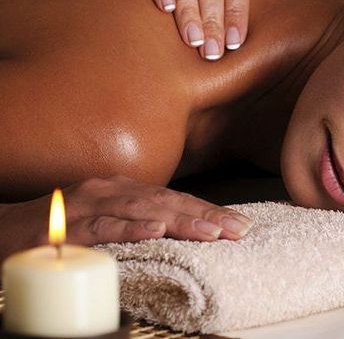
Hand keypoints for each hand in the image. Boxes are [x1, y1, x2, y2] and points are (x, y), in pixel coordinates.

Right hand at [0, 175, 252, 261]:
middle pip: (167, 201)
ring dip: (180, 220)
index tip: (239, 224)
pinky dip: (130, 227)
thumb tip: (181, 233)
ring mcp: (88, 205)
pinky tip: (155, 230)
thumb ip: (140, 223)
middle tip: (238, 229)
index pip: (175, 200)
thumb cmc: (61, 228)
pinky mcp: (66, 225)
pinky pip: (102, 225)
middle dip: (206, 215)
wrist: (4, 229)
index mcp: (124, 190)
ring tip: (211, 231)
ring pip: (142, 210)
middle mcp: (111, 190)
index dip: (208, 211)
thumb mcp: (108, 221)